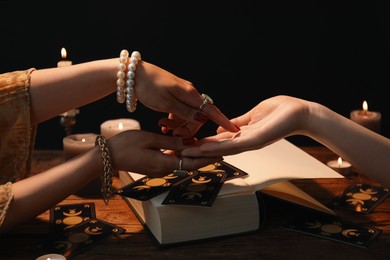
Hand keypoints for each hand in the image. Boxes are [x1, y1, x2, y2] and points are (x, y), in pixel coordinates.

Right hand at [107, 130, 221, 176]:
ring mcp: (159, 168)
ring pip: (182, 162)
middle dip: (205, 157)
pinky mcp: (155, 166)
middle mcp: (164, 169)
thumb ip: (170, 141)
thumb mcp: (149, 139)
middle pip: (189, 163)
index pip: (192, 162)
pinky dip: (182, 154)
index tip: (221, 154)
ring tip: (207, 147)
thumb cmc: (125, 146)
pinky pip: (173, 160)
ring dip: (194, 155)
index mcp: (164, 163)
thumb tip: (188, 142)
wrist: (106, 157)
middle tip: (219, 150)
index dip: (207, 158)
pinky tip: (187, 147)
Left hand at [135, 61, 239, 135]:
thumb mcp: (166, 103)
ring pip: (187, 116)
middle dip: (186, 128)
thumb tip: (204, 118)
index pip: (211, 110)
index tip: (233, 129)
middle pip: (198, 117)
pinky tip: (163, 123)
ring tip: (161, 125)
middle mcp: (189, 94)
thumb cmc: (148, 87)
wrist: (133, 75)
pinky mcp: (174, 96)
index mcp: (190, 94)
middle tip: (170, 131)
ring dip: (176, 124)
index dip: (222, 120)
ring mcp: (181, 95)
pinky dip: (172, 119)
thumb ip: (185, 112)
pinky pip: (179, 112)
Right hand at [181, 95, 309, 156]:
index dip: (202, 143)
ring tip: (184, 152)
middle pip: (216, 148)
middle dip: (197, 151)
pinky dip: (216, 147)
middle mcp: (244, 142)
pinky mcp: (254, 140)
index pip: (218, 141)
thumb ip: (238, 122)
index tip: (186, 143)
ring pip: (220, 149)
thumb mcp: (253, 115)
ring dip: (201, 152)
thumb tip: (223, 127)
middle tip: (178, 153)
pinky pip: (232, 145)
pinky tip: (202, 148)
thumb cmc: (281, 112)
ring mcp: (249, 143)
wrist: (300, 112)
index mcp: (242, 135)